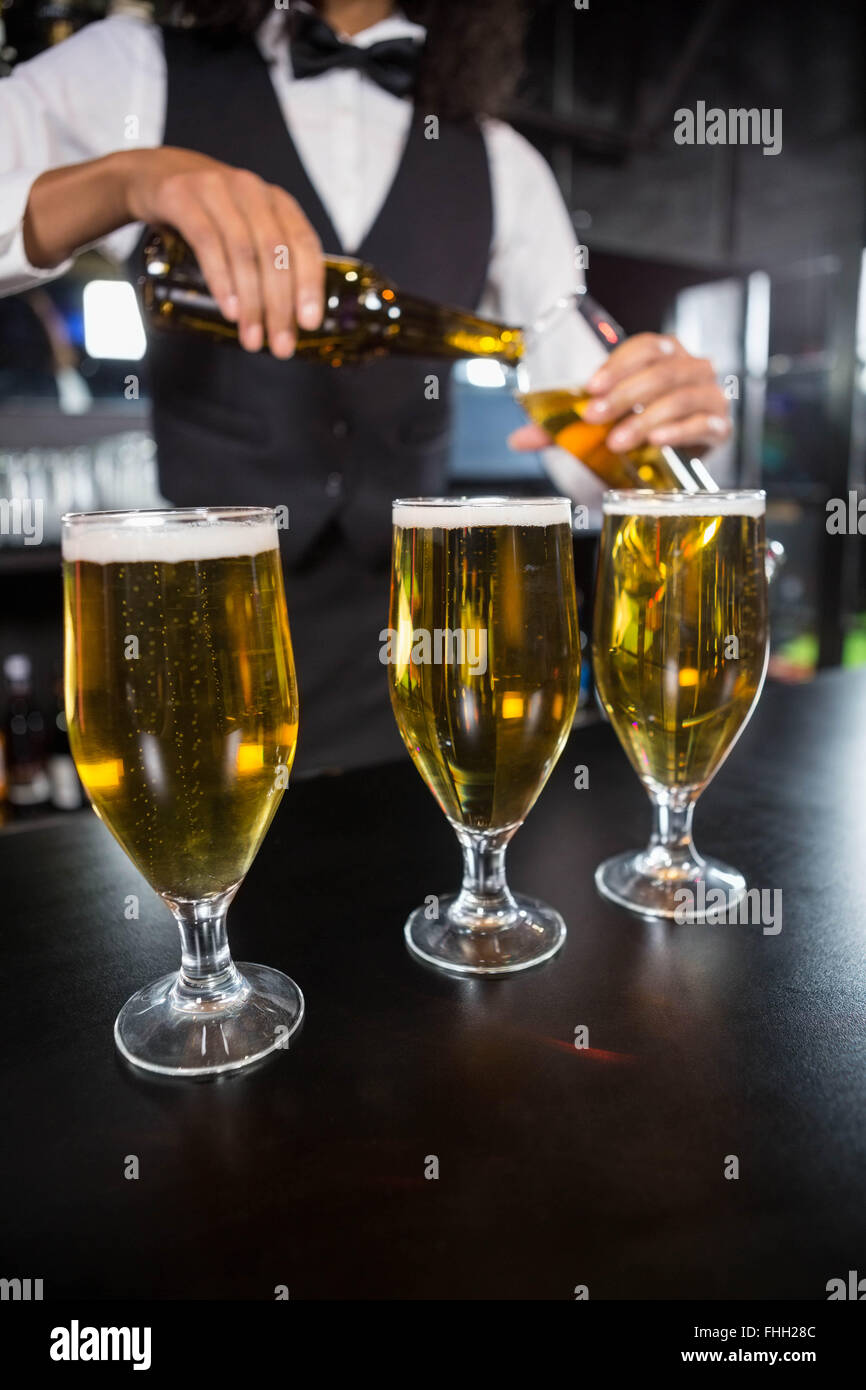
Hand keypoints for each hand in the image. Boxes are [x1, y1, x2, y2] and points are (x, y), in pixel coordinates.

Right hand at [124, 147, 323, 358]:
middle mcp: (251, 191)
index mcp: (276, 202)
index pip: (304, 243)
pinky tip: (228, 309)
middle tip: (281, 346)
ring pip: (243, 251)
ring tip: (252, 338)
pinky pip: (206, 242)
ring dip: (251, 302)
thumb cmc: (207, 214)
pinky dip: (220, 279)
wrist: (152, 176)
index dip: (310, 284)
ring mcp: (216, 190)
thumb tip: (286, 324)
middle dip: (280, 305)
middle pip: (275, 253)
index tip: (310, 323)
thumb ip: (265, 263)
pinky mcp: (181, 197)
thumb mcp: (243, 229)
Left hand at [509, 333, 730, 453]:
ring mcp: (711, 395)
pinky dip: (679, 432)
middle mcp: (693, 368)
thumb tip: (517, 440)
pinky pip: (704, 423)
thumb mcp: (597, 424)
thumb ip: (561, 429)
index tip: (590, 388)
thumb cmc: (637, 427)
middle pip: (662, 371)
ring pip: (681, 396)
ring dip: (646, 417)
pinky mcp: (720, 426)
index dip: (618, 365)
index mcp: (666, 354)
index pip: (646, 346)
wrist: (675, 457)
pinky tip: (657, 442)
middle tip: (595, 418)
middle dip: (625, 395)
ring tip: (617, 440)